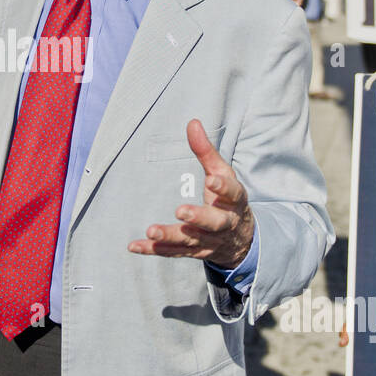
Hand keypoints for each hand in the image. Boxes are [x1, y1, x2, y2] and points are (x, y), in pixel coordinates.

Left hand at [128, 119, 253, 267]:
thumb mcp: (222, 173)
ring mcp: (210, 241)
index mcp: (234, 200)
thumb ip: (206, 151)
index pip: (232, 193)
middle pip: (214, 223)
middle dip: (198, 217)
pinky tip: (134, 245)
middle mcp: (224, 223)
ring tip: (152, 230)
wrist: (240, 239)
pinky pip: (174, 252)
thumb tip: (192, 123)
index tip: (210, 179)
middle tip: (181, 211)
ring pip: (191, 240)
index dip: (222, 187)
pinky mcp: (194, 252)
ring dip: (171, 236)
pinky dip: (154, 250)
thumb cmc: (227, 199)